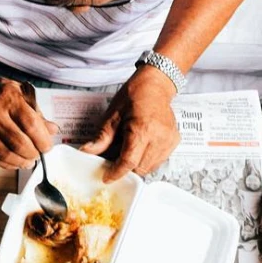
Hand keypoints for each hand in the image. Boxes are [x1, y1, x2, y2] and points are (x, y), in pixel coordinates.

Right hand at [0, 71, 57, 169]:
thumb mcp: (19, 92)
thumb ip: (36, 113)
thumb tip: (52, 131)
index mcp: (7, 97)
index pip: (31, 126)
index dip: (43, 141)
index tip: (47, 146)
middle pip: (20, 144)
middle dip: (34, 154)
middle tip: (39, 154)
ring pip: (6, 155)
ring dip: (22, 162)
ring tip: (29, 160)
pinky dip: (7, 164)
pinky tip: (14, 161)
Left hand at [81, 65, 179, 181]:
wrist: (155, 85)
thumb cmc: (134, 95)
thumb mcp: (113, 114)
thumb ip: (102, 137)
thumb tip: (88, 152)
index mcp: (143, 129)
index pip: (129, 161)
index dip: (116, 173)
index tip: (107, 177)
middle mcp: (159, 137)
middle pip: (139, 168)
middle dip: (125, 169)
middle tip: (113, 160)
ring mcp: (169, 141)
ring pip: (149, 167)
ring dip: (136, 165)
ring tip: (127, 150)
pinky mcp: (174, 142)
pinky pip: (158, 161)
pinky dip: (146, 160)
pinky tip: (139, 148)